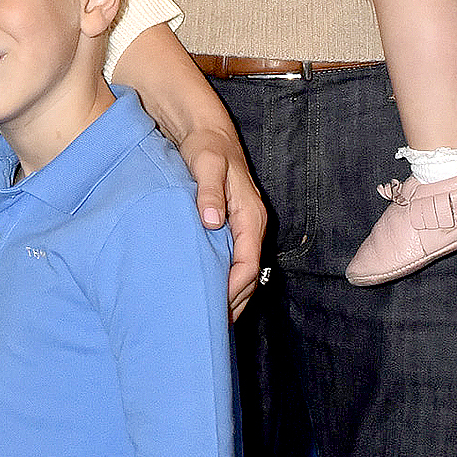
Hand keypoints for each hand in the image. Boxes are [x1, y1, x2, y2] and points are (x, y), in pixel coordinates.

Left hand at [109, 24, 267, 317]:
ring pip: (242, 272)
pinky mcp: (229, 226)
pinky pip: (233, 262)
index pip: (248, 264)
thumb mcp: (208, 164)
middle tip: (210, 325)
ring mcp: (241, 228)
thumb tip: (212, 222)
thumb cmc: (207, 147)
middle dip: (234, 302)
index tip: (215, 308)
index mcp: (251, 216)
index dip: (233, 290)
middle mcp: (251, 225)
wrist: (206, 130)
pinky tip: (208, 291)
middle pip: (249, 276)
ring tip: (209, 318)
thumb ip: (209, 192)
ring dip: (230, 295)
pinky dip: (224, 281)